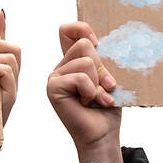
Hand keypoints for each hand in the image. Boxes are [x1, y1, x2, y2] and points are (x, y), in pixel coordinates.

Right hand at [47, 22, 120, 160]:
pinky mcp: (53, 88)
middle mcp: (62, 66)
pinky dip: (91, 91)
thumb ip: (102, 58)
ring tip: (98, 98)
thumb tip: (98, 41)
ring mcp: (55, 76)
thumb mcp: (109, 77)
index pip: (68, 30)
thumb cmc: (107, 108)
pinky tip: (89, 103)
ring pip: (86, 61)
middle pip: (83, 43)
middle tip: (105, 86)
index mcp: (74, 61)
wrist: (103, 134)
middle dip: (102, 67)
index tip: (98, 44)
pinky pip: (80, 77)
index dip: (82, 29)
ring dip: (98, 82)